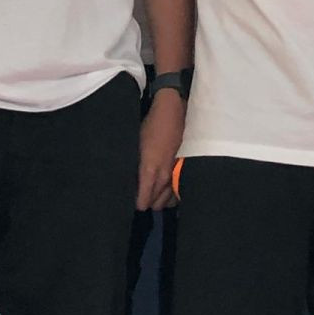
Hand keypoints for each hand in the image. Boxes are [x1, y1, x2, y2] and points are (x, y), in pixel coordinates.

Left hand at [137, 90, 184, 210]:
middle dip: (149, 202)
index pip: (144, 197)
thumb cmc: (151, 125)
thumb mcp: (136, 143)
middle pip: (156, 201)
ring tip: (155, 200)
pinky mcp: (183, 167)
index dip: (139, 202)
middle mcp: (164, 174)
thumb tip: (130, 179)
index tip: (135, 204)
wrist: (172, 110)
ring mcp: (176, 171)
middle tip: (143, 200)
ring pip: (168, 197)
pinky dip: (172, 193)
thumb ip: (135, 165)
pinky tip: (168, 194)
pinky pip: (177, 188)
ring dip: (161, 199)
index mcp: (150, 168)